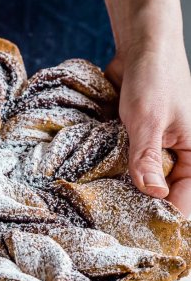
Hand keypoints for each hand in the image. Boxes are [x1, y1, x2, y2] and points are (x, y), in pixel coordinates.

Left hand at [106, 41, 190, 216]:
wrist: (142, 48)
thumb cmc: (154, 79)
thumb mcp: (148, 120)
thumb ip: (148, 158)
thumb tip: (154, 194)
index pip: (186, 198)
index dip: (165, 215)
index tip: (138, 231)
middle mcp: (181, 153)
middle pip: (165, 192)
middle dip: (142, 203)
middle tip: (113, 220)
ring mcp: (160, 146)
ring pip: (146, 178)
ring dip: (128, 187)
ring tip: (103, 204)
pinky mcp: (140, 139)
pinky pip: (132, 161)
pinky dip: (119, 169)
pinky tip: (99, 180)